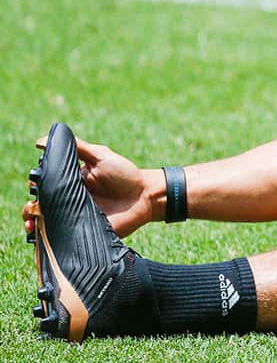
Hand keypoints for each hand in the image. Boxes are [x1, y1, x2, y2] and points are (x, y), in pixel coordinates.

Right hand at [23, 136, 156, 238]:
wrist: (145, 196)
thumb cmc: (125, 174)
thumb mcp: (100, 156)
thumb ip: (77, 147)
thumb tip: (42, 140)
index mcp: (69, 182)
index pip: (42, 186)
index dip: (34, 186)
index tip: (34, 185)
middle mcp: (68, 201)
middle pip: (39, 207)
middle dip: (29, 209)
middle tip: (32, 208)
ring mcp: (74, 218)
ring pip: (46, 224)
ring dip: (34, 225)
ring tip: (33, 224)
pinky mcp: (82, 232)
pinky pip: (62, 238)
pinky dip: (50, 238)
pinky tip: (45, 235)